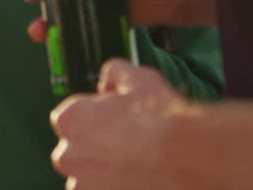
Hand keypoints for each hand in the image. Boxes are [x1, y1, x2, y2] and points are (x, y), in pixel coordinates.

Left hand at [50, 60, 186, 188]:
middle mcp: (68, 155)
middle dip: (93, 149)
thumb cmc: (159, 116)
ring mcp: (82, 185)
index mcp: (69, 120)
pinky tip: (136, 179)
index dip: (91, 119)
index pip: (67, 120)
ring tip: (133, 165)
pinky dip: (114, 188)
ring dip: (102, 173)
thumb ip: (113, 73)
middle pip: (74, 152)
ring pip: (87, 178)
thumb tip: (107, 81)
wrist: (185, 156)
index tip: (110, 122)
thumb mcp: (136, 77)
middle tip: (124, 146)